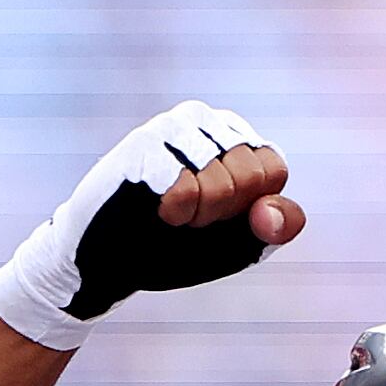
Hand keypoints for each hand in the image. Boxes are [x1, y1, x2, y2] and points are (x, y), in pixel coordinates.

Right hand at [0, 101, 303, 351]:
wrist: (109, 264)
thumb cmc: (175, 249)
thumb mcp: (239, 244)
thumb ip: (276, 227)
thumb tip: (270, 209)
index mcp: (234, 139)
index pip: (272, 169)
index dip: (250, 209)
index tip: (220, 216)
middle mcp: (204, 122)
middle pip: (249, 174)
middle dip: (223, 211)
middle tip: (190, 217)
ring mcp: (171, 127)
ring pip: (220, 179)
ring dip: (199, 214)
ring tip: (169, 213)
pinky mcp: (142, 144)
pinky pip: (185, 185)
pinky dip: (176, 212)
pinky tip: (154, 209)